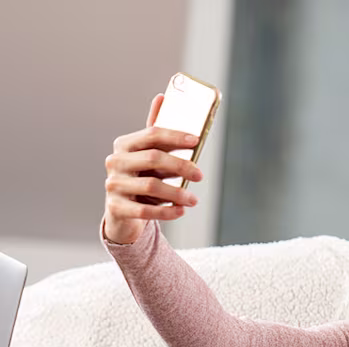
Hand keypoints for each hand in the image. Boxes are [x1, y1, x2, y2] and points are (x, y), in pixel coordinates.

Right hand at [102, 93, 203, 244]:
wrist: (122, 212)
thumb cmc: (141, 178)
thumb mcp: (147, 157)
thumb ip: (155, 133)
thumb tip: (162, 96)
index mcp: (124, 145)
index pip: (151, 134)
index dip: (175, 136)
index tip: (196, 140)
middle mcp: (115, 162)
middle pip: (153, 158)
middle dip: (181, 165)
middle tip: (200, 175)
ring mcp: (113, 185)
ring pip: (150, 186)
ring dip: (177, 193)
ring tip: (194, 200)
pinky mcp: (116, 208)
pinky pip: (145, 211)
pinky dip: (166, 212)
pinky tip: (181, 212)